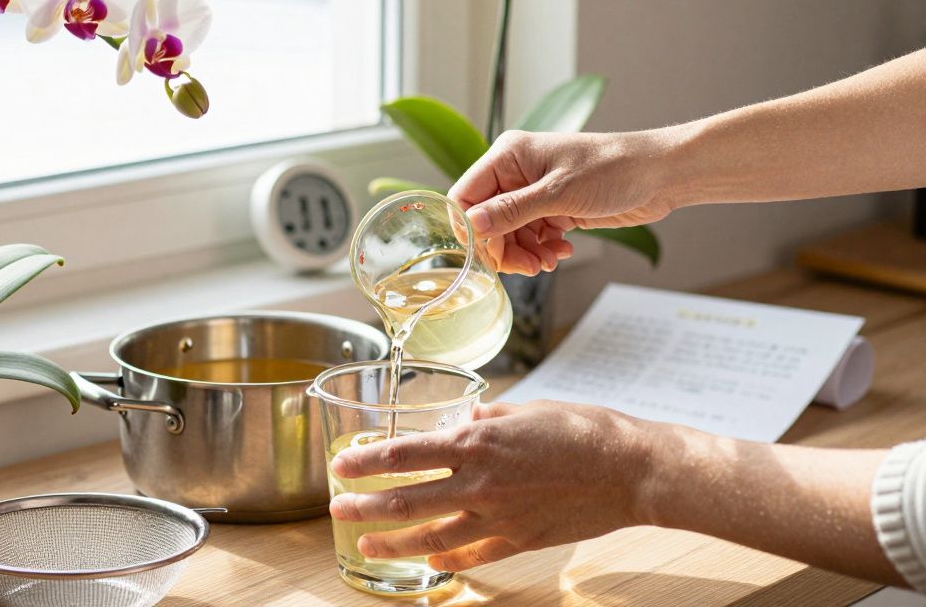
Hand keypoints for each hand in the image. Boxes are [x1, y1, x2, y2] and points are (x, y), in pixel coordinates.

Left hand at [328, 401, 658, 571]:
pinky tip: (429, 560)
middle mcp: (479, 484)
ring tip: (366, 546)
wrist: (632, 470)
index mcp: (477, 444)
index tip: (340, 466)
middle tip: (337, 510)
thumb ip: (486, 419)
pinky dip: (446, 559)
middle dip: (364, 506)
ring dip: (393, 542)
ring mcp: (498, 517)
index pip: (406, 454)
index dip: (368, 461)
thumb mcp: (526, 409)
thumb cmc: (583, 430)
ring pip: (431, 535)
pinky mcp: (519, 540)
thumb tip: (461, 422)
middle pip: (406, 500)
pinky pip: (473, 555)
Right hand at [449, 130, 675, 274]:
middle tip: (527, 267)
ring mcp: (534, 192)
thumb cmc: (614, 168)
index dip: (471, 228)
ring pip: (509, 234)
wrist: (660, 175)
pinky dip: (542, 250)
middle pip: (487, 221)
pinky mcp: (552, 209)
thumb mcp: (559, 193)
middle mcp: (516, 173)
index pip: (467, 195)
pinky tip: (561, 252)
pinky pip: (531, 236)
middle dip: (503, 248)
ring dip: (525, 253)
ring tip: (549, 261)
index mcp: (508, 156)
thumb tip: (472, 225)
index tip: (487, 254)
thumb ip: (513, 210)